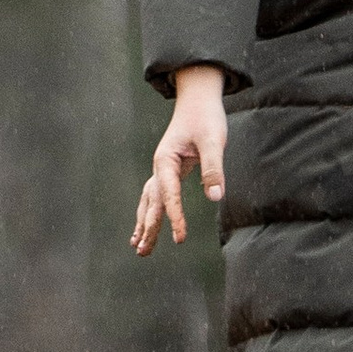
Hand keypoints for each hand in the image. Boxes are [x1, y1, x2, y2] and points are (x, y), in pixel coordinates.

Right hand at [133, 66, 227, 254]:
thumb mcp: (213, 140)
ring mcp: (162, 168)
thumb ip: (214, 167)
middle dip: (147, 228)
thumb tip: (215, 196)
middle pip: (152, 202)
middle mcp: (159, 166)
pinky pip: (156, 195)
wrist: (198, 98)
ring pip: (149, 201)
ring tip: (137, 246)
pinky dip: (150, 212)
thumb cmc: (205, 117)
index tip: (180, 239)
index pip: (169, 194)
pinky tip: (146, 226)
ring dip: (144, 223)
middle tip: (142, 253)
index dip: (175, 217)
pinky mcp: (169, 170)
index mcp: (166, 160)